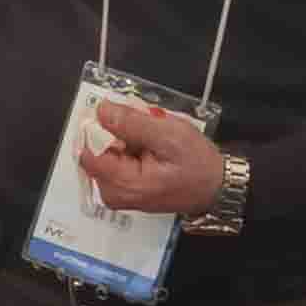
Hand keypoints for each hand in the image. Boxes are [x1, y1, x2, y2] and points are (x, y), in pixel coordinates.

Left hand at [80, 100, 223, 217]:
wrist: (217, 186)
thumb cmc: (198, 164)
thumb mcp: (168, 135)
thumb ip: (131, 124)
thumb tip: (101, 111)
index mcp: (123, 185)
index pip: (88, 151)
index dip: (103, 129)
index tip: (126, 120)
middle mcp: (114, 194)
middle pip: (95, 152)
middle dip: (118, 134)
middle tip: (149, 131)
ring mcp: (118, 194)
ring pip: (106, 153)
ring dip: (126, 140)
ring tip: (154, 141)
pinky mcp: (124, 190)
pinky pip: (115, 160)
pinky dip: (130, 148)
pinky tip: (152, 148)